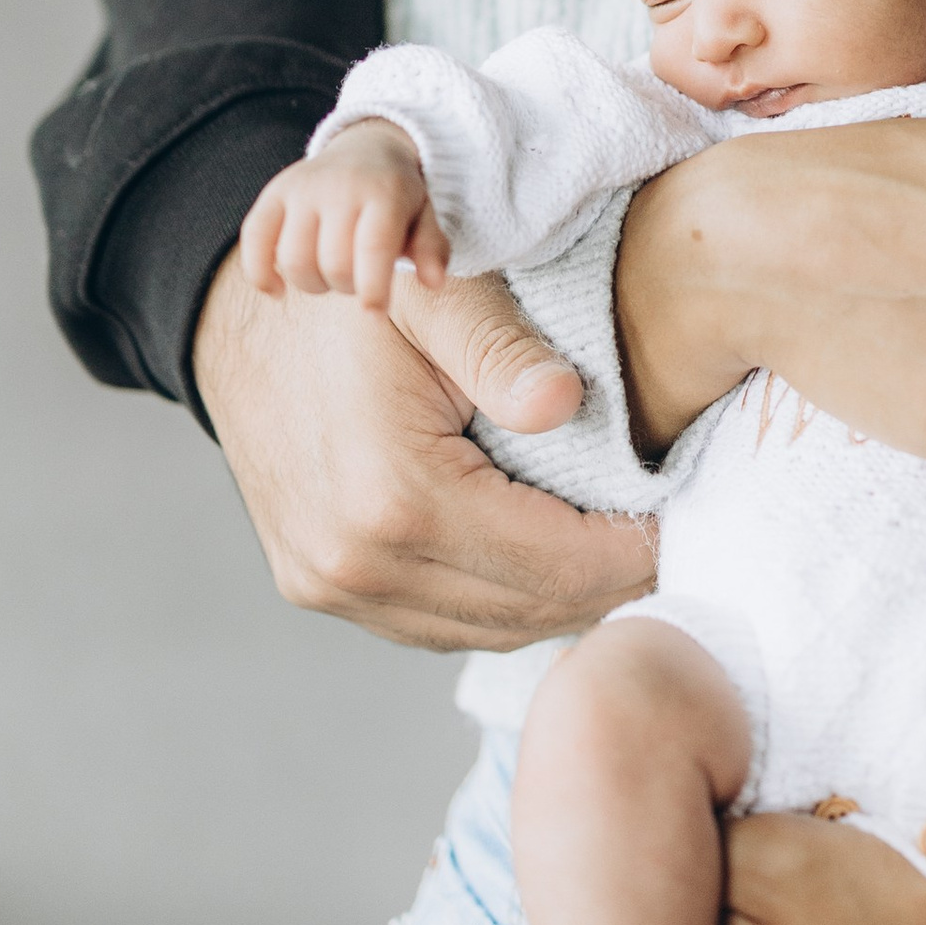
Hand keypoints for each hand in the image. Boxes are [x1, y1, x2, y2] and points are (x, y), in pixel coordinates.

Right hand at [194, 250, 654, 652]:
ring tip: (617, 549)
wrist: (243, 325)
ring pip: (485, 629)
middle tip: (665, 539)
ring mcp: (333, 586)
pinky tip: (542, 558)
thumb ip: (503, 348)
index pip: (555, 563)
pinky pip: (436, 622)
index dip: (632, 552)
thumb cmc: (353, 301)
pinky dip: (498, 599)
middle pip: (527, 610)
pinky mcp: (321, 589)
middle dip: (608, 583)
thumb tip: (568, 403)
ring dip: (556, 599)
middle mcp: (357, 563)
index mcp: (395, 496)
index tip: (682, 521)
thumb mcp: (433, 295)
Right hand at [239, 121, 447, 309]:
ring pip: (293, 259)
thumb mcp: (425, 216)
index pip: (373, 246)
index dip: (372, 288)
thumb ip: (431, 249)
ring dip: (312, 284)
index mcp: (384, 193)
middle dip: (347, 286)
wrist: (366, 148)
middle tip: (358, 279)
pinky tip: (278, 290)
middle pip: (333, 262)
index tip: (374, 315)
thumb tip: (435, 283)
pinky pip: (253, 239)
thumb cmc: (398, 196)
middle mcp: (340, 186)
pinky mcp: (274, 193)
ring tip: (329, 274)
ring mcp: (302, 188)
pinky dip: (260, 273)